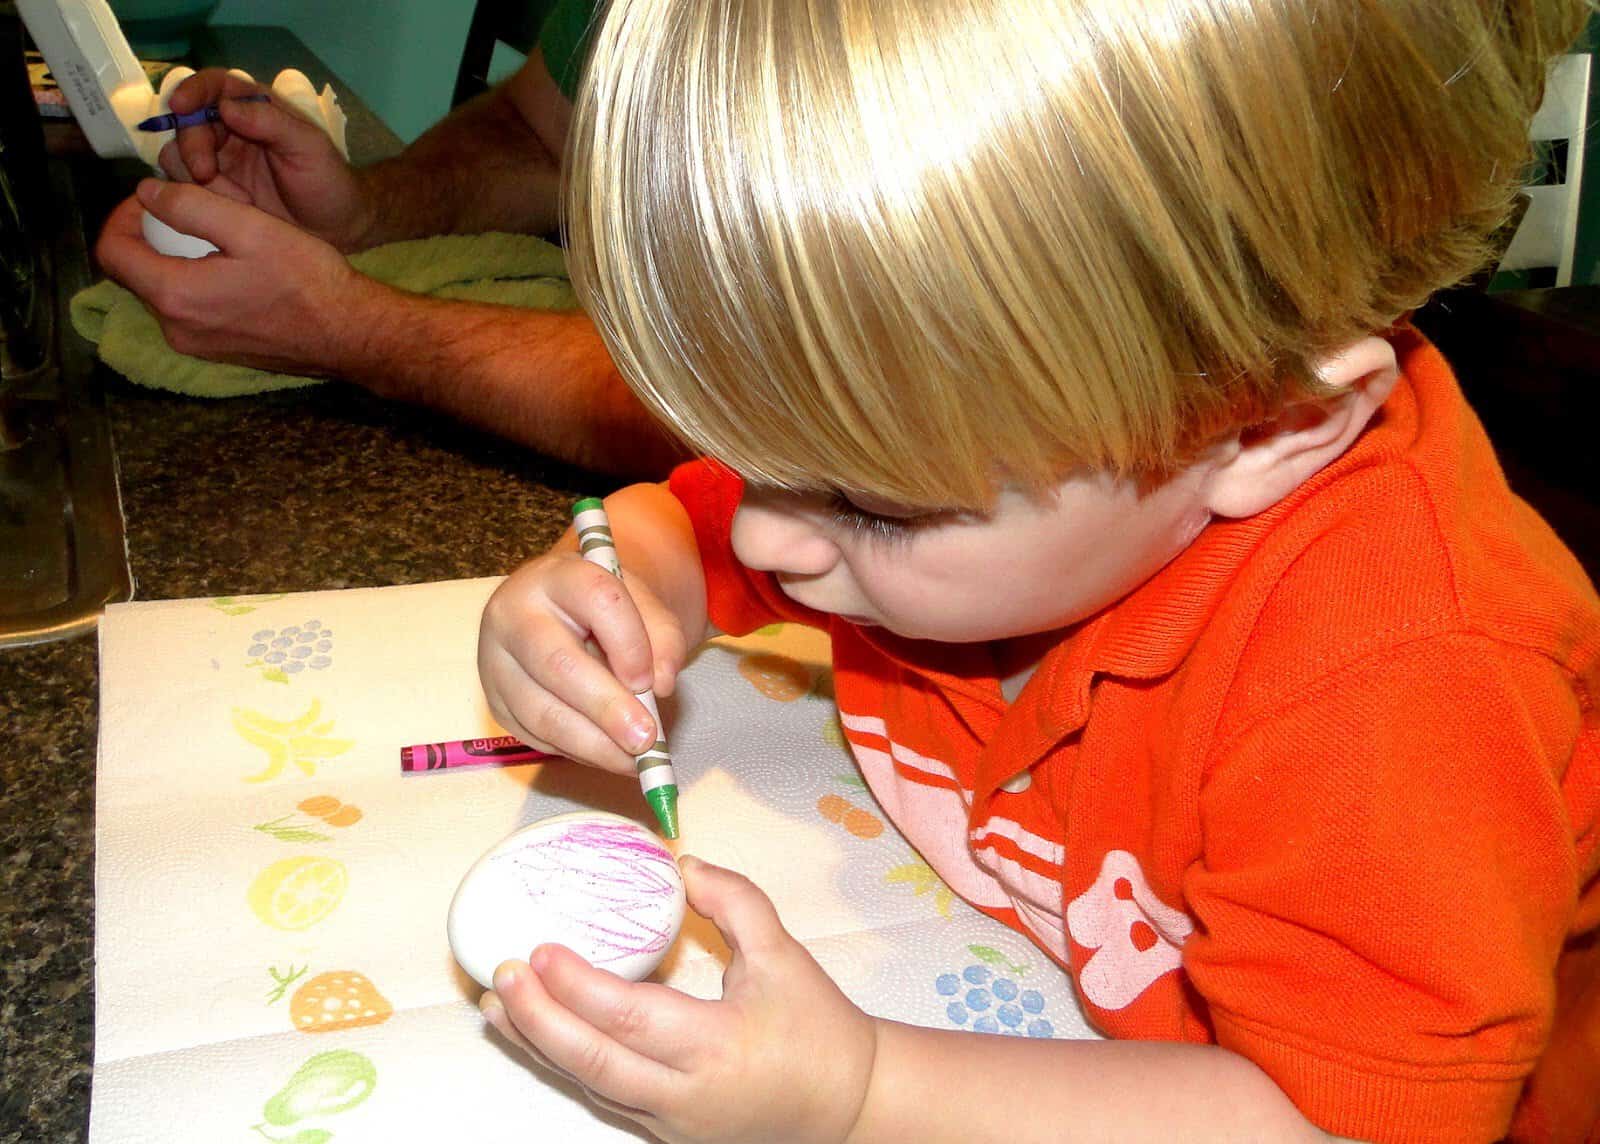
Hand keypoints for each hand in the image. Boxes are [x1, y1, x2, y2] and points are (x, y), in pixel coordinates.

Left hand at [94, 179, 370, 374]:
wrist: (350, 334)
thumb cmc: (307, 280)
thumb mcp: (249, 227)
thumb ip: (189, 206)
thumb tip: (147, 193)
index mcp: (175, 295)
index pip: (112, 251)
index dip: (122, 215)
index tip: (153, 197)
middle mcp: (176, 329)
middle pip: (133, 273)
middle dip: (148, 236)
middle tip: (185, 211)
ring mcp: (197, 345)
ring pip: (161, 292)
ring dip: (173, 259)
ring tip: (213, 237)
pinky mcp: (218, 352)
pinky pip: (187, 311)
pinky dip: (194, 283)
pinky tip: (230, 269)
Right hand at [158, 68, 371, 250]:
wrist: (336, 230)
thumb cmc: (328, 182)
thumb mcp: (308, 148)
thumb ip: (270, 122)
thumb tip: (225, 106)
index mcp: (255, 107)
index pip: (213, 85)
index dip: (191, 90)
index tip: (179, 106)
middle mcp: (231, 128)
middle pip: (188, 122)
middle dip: (192, 146)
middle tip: (206, 173)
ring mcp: (220, 159)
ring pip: (179, 154)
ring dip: (195, 175)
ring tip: (236, 199)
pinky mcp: (216, 190)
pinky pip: (187, 186)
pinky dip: (200, 196)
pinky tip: (234, 208)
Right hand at [478, 547, 690, 775]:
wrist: (563, 612)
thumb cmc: (606, 610)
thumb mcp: (643, 607)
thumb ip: (663, 638)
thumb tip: (659, 686)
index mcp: (558, 575)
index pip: (597, 600)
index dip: (630, 644)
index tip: (654, 682)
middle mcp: (513, 612)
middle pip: (558, 664)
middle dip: (606, 708)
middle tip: (645, 739)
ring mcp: (494, 659)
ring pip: (540, 710)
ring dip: (592, 743)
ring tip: (632, 760)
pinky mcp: (493, 699)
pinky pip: (532, 734)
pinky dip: (575, 751)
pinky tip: (605, 753)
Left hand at [481, 857, 878, 1143]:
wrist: (849, 1104)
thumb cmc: (819, 1028)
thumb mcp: (785, 954)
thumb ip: (735, 902)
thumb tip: (683, 865)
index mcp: (716, 1046)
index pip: (628, 1018)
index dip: (577, 987)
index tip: (541, 951)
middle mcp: (685, 1093)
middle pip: (592, 1062)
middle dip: (536, 1021)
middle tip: (500, 978)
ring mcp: (672, 1120)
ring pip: (590, 1084)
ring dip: (538, 1046)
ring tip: (498, 1007)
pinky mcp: (666, 1130)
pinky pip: (607, 1094)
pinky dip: (569, 1063)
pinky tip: (540, 1035)